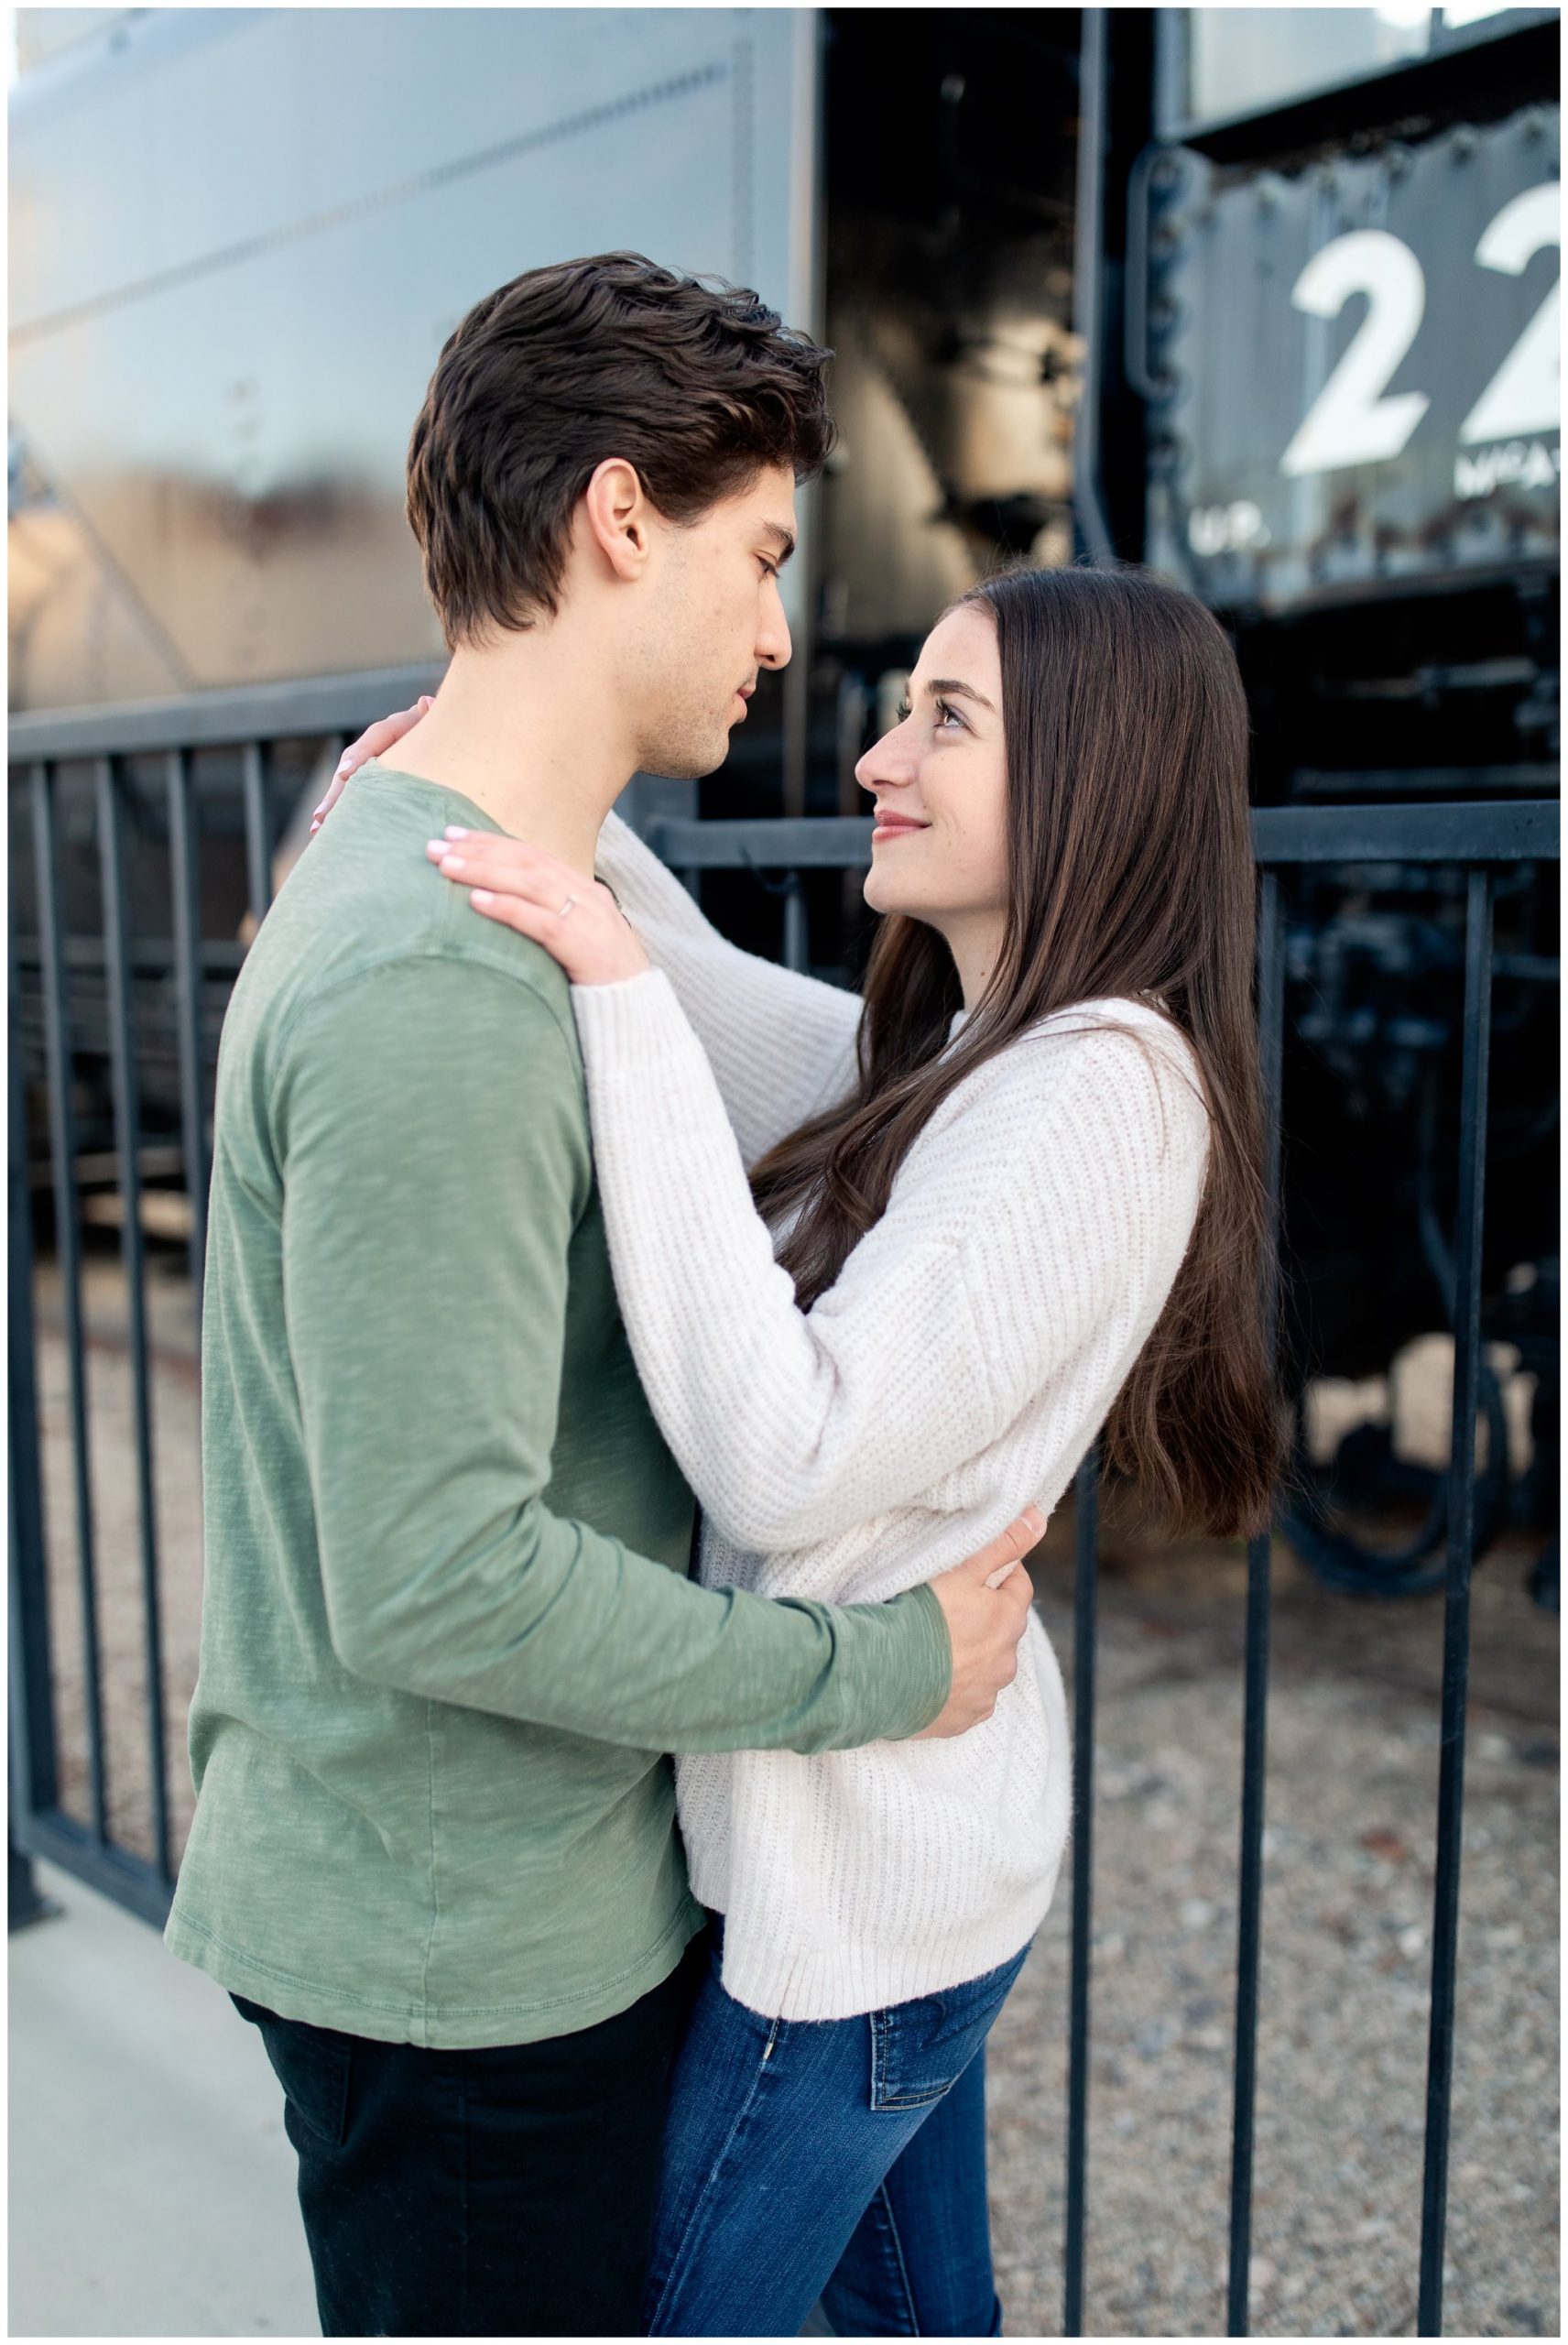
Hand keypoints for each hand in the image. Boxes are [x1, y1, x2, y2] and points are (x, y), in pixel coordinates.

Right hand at [309, 695, 434, 835]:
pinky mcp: (373, 786)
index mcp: (396, 727)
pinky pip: (355, 799)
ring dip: (333, 806)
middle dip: (337, 791)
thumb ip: (435, 715)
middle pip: (353, 766)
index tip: (345, 773)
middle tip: (323, 813)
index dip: (359, 755)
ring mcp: (372, 767)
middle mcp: (378, 746)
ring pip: (348, 785)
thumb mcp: (445, 724)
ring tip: (319, 828)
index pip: (375, 737)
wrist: (447, 744)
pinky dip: (342, 814)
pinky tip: (327, 834)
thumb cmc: (448, 734)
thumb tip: (426, 703)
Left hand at [426, 829, 650, 986]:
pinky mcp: (586, 949)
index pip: (532, 854)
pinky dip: (508, 908)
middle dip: (479, 851)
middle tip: (435, 847)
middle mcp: (587, 897)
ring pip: (531, 883)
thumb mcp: (574, 939)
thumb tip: (496, 907)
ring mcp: (590, 920)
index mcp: (584, 890)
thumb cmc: (598, 979)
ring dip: (484, 871)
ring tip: (447, 868)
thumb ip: (545, 918)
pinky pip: (542, 922)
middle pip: (527, 861)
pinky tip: (477, 901)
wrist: (638, 1013)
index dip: (491, 842)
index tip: (452, 836)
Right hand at [913, 1506, 1045, 1739]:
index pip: (1019, 1587)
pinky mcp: (963, 1719)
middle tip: (950, 1607)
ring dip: (972, 1655)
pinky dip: (956, 1687)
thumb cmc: (921, 1615)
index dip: (1000, 1574)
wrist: (882, 1674)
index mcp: (1008, 1621)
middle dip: (986, 1617)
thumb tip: (1038, 1518)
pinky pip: (968, 1698)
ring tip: (937, 1645)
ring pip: (987, 1666)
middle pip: (1003, 1630)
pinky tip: (932, 1676)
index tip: (976, 1571)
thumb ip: (1003, 1544)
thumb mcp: (963, 1570)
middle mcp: (1005, 1661)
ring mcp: (985, 1693)